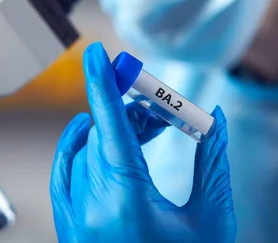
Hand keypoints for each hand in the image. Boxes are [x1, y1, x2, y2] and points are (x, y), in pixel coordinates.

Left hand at [50, 42, 236, 242]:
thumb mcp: (211, 219)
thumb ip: (212, 162)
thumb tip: (214, 119)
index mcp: (128, 202)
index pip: (111, 127)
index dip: (103, 84)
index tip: (96, 53)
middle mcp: (93, 209)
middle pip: (104, 136)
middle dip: (132, 113)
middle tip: (161, 108)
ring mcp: (77, 222)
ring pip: (86, 153)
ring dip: (113, 131)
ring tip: (147, 130)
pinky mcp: (72, 231)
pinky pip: (64, 176)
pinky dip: (75, 149)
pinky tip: (89, 133)